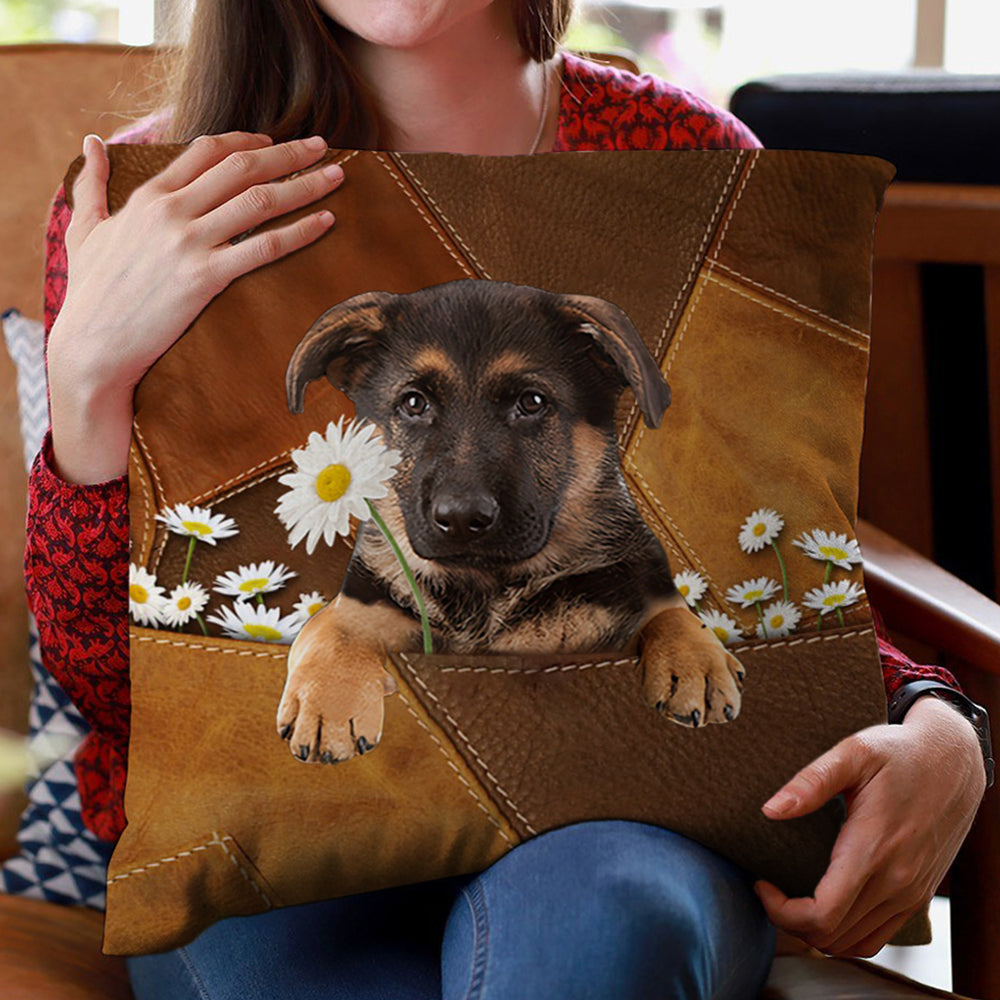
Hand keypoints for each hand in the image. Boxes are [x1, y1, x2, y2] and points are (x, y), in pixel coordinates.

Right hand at [47, 130, 345, 482]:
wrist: (92, 345)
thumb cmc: (90, 292)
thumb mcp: (84, 230)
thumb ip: (90, 184)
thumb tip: (91, 142)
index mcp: (149, 196)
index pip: (207, 150)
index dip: (247, 141)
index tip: (273, 141)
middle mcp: (172, 212)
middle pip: (242, 167)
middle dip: (288, 152)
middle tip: (322, 145)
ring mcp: (190, 243)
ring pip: (260, 201)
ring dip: (304, 184)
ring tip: (336, 175)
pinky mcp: (206, 277)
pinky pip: (264, 247)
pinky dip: (300, 231)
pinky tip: (326, 221)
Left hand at [753, 695, 986, 957]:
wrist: (953, 762)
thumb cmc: (899, 753)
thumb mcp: (853, 752)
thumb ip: (811, 782)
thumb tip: (771, 810)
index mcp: (873, 849)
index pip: (822, 914)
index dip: (781, 911)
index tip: (761, 883)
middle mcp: (896, 881)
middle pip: (832, 936)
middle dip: (789, 921)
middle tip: (769, 888)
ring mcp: (910, 893)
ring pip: (854, 943)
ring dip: (816, 932)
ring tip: (791, 898)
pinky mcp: (918, 895)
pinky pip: (877, 936)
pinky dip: (845, 934)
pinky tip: (825, 906)